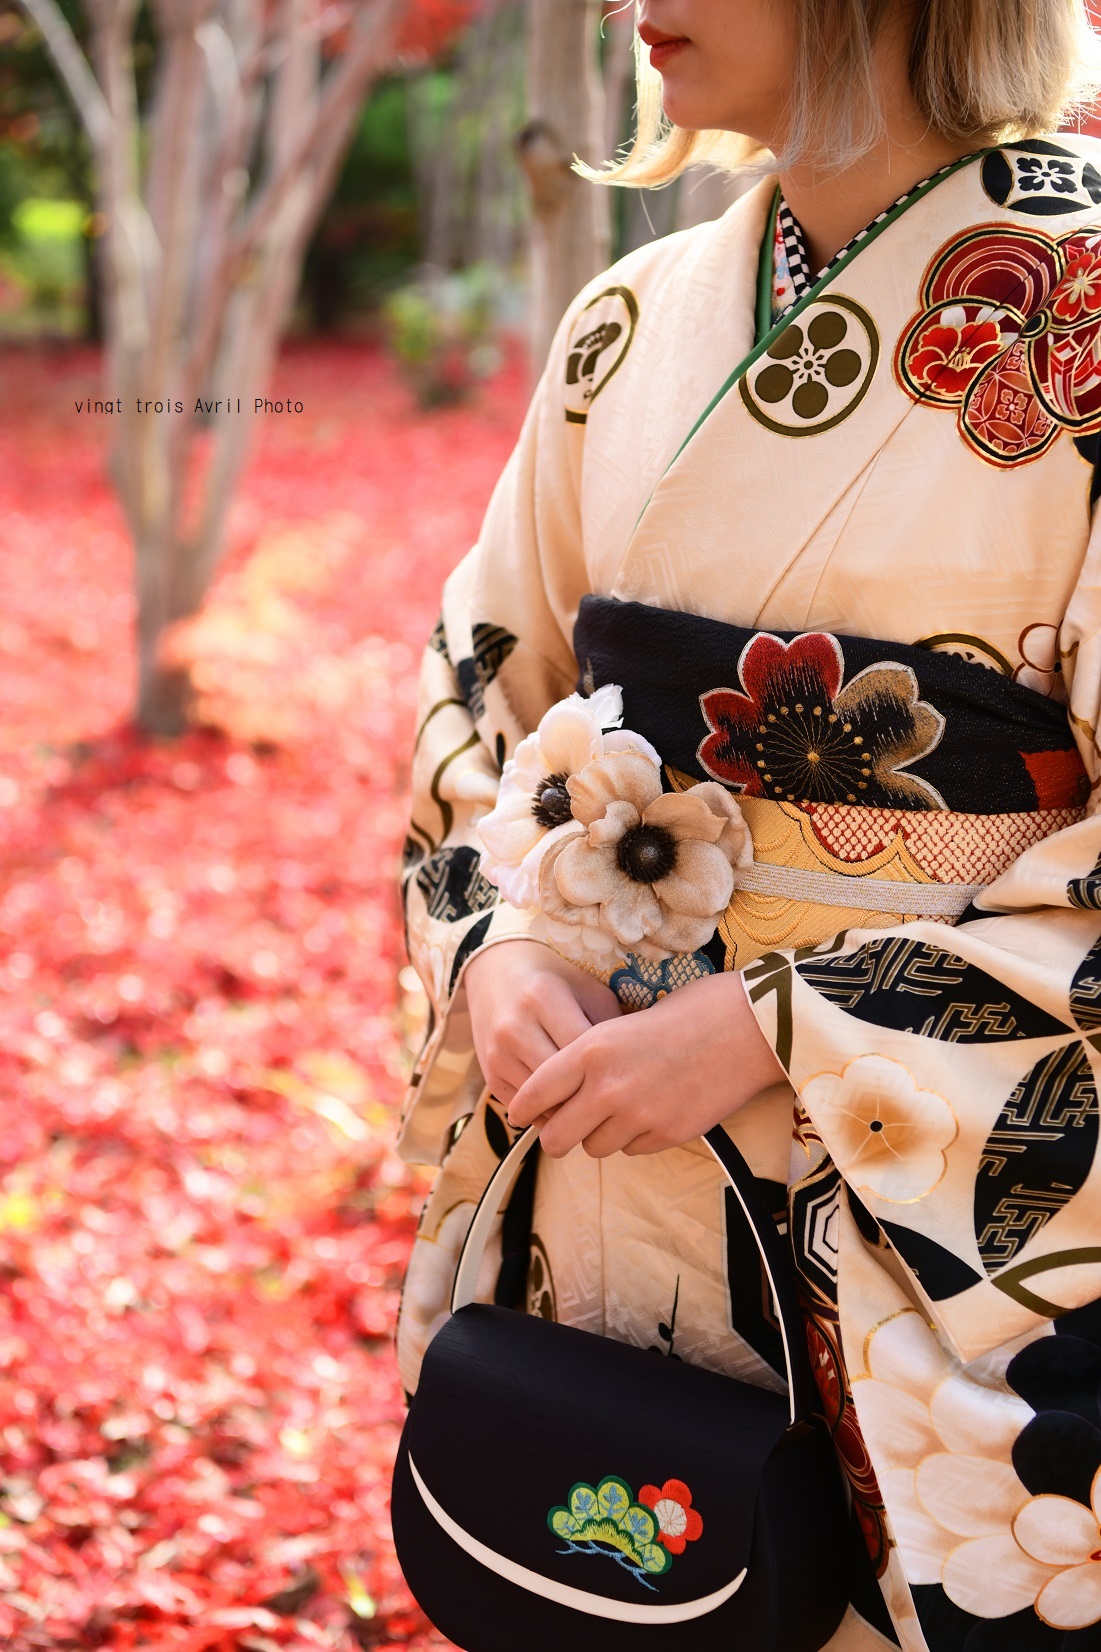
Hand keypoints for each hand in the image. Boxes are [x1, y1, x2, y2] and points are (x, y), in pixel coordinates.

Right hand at [463, 939, 621, 1106]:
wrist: (496, 974)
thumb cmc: (555, 980)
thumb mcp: (588, 989)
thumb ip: (610, 1025)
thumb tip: (631, 1070)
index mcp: (542, 997)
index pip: (583, 1051)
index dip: (610, 1068)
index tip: (631, 1076)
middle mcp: (514, 1028)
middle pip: (562, 1083)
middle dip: (592, 1095)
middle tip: (620, 1102)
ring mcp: (497, 1056)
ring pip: (544, 1104)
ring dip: (572, 1112)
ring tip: (599, 1108)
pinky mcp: (491, 1078)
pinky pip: (528, 1113)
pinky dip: (552, 1115)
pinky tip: (573, 1107)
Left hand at [507, 970, 784, 1157]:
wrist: (751, 1026)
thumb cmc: (693, 1010)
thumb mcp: (626, 1021)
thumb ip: (593, 1055)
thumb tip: (568, 1086)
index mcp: (591, 1050)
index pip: (534, 1093)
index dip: (522, 1109)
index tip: (520, 1114)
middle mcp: (607, 1088)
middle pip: (556, 1138)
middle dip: (557, 1134)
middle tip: (564, 1125)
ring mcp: (639, 1116)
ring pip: (594, 1148)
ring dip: (599, 1135)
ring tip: (616, 1111)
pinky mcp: (668, 1135)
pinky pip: (632, 1150)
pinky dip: (634, 1137)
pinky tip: (651, 1111)